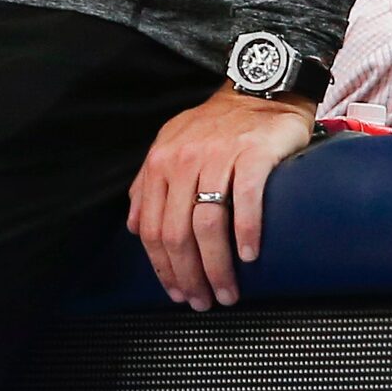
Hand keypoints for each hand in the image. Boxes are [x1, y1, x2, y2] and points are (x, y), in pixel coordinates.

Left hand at [128, 84, 312, 311]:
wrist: (259, 88)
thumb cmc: (216, 126)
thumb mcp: (171, 146)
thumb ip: (149, 184)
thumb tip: (132, 226)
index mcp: (159, 163)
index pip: (150, 227)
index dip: (162, 267)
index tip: (177, 293)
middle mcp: (182, 160)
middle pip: (176, 232)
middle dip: (188, 275)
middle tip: (204, 302)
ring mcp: (217, 156)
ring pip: (206, 224)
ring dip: (217, 267)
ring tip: (227, 292)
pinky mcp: (252, 153)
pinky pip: (244, 200)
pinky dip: (245, 232)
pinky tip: (248, 256)